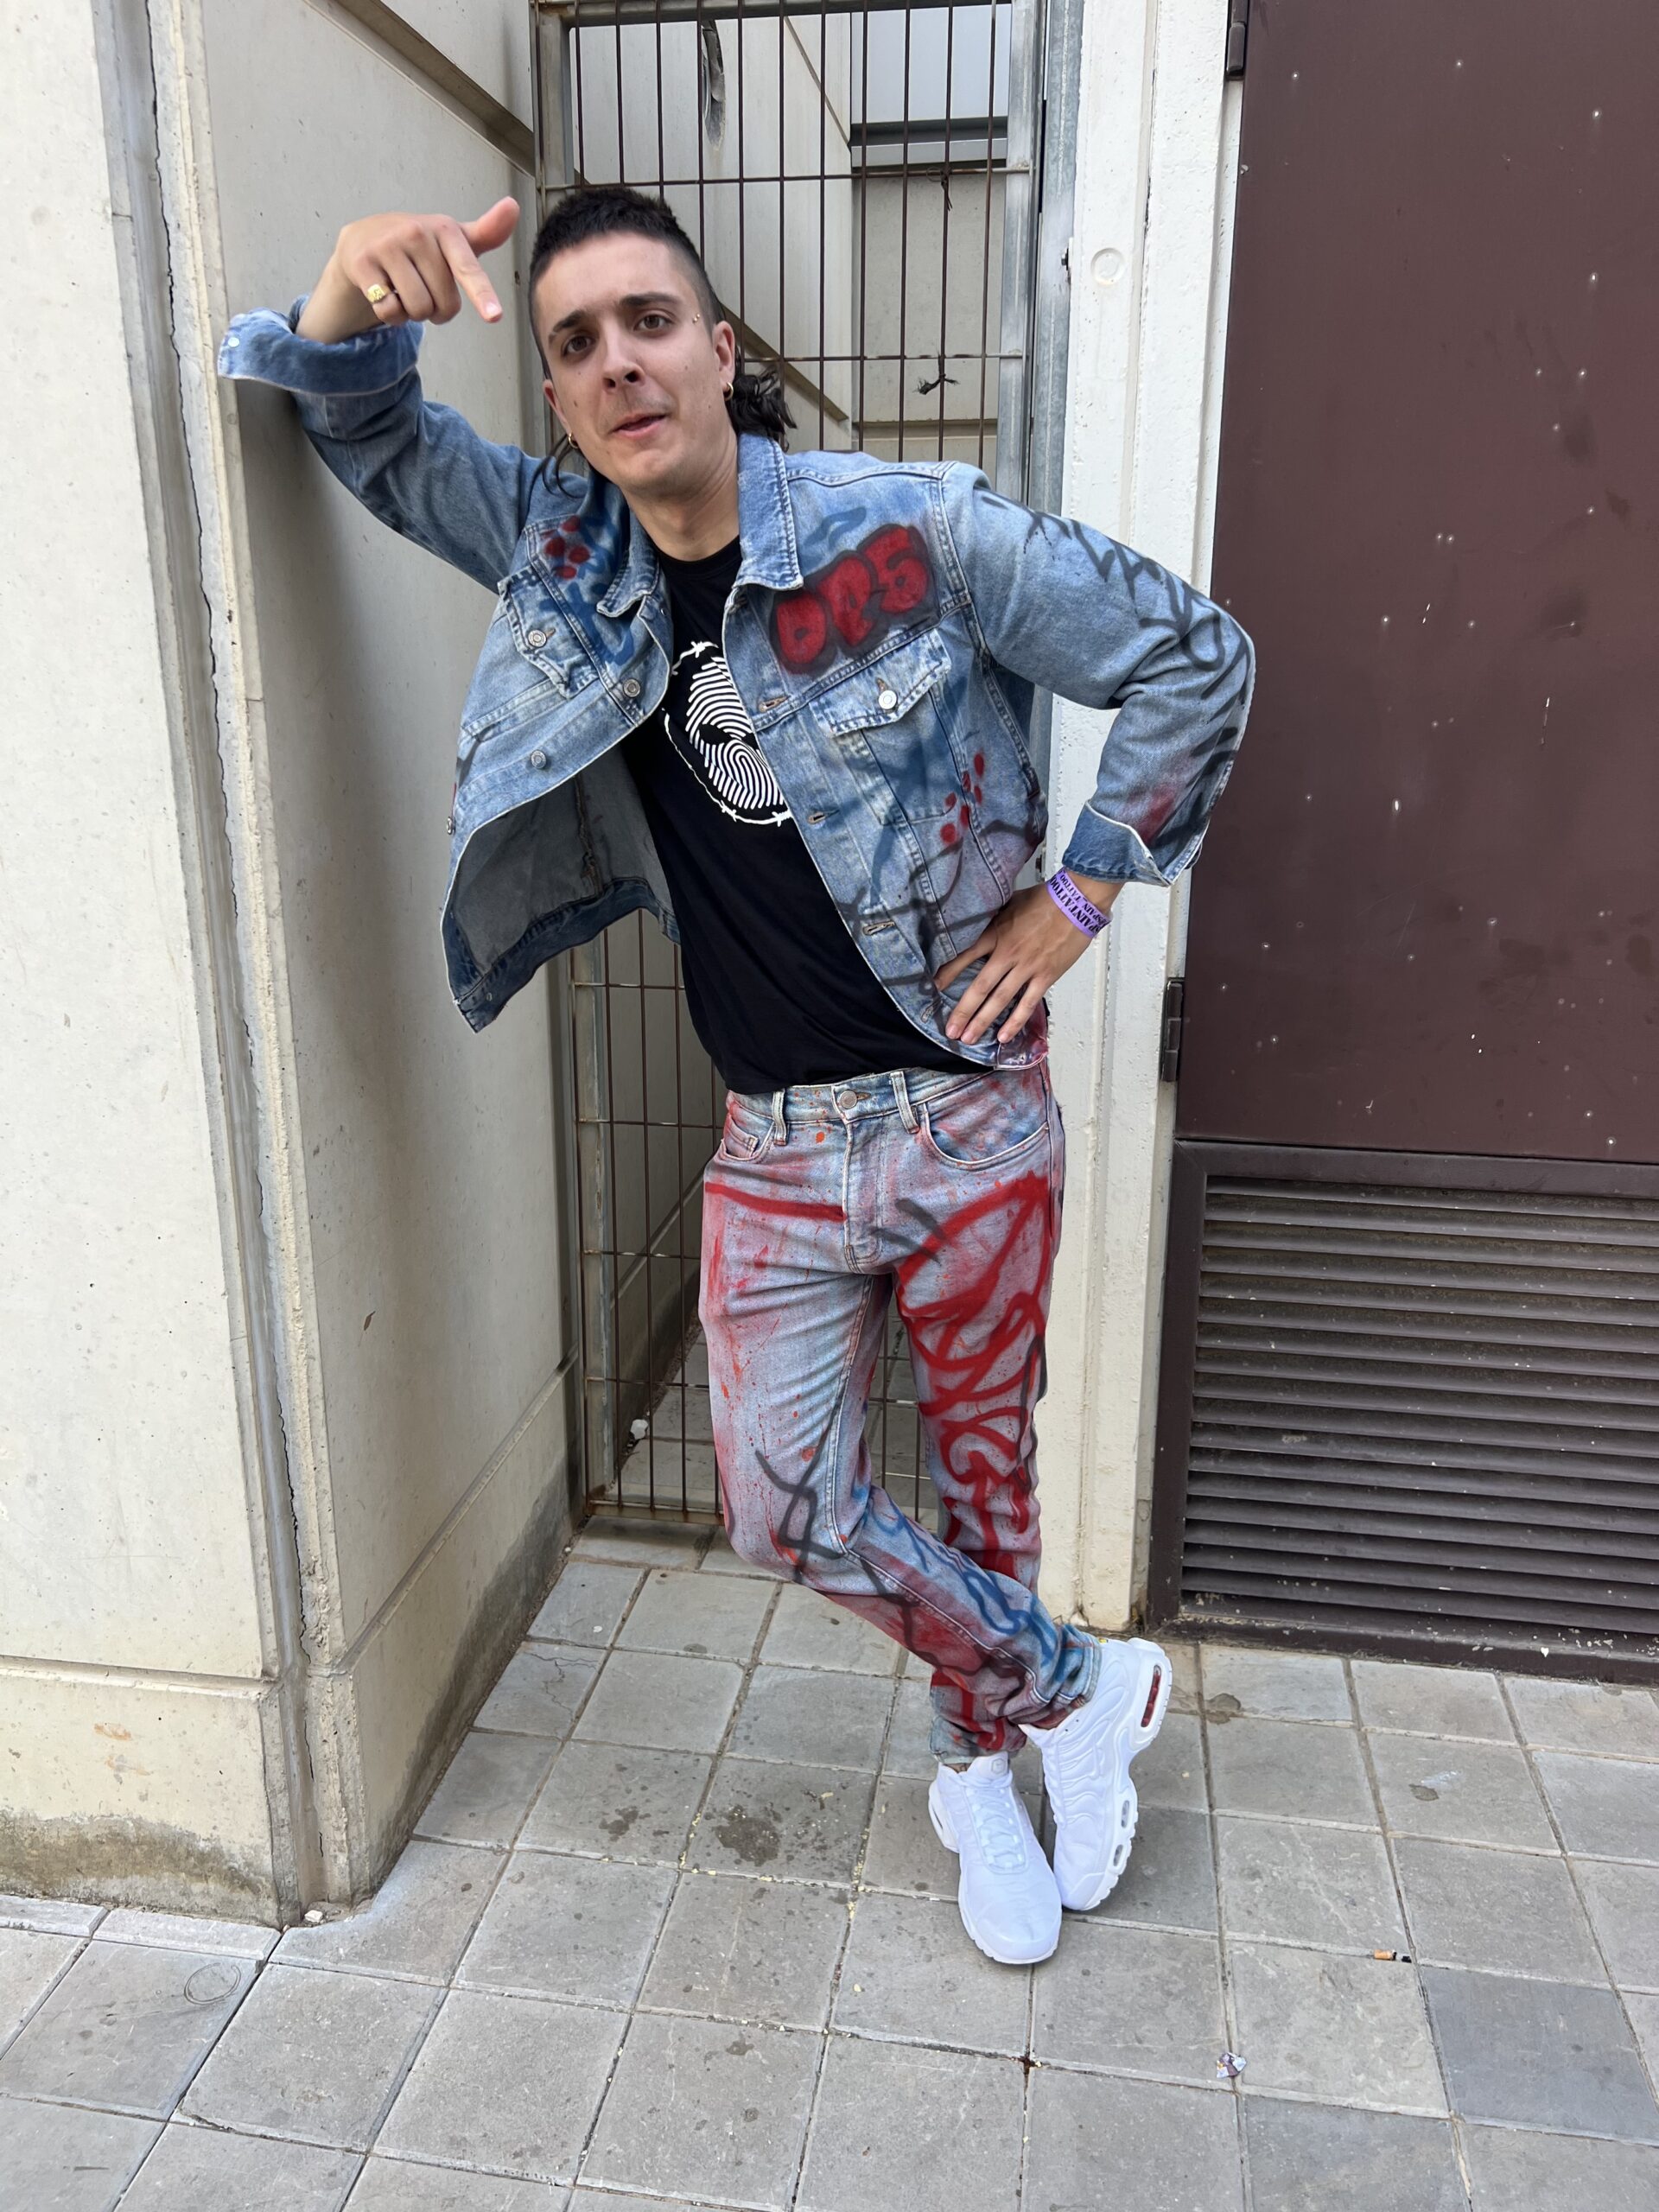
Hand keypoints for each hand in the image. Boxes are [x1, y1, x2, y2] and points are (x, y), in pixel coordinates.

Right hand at [295, 198, 519, 343]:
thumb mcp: (453, 240)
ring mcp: (387, 246)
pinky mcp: (362, 263)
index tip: (494, 316)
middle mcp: (416, 233)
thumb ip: (486, 233)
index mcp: (445, 229)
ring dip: (413, 314)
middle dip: (438, 310)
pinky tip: (386, 293)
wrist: (364, 239)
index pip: (467, 268)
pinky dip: (391, 314)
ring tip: (405, 290)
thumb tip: (513, 206)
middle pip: (444, 304)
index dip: (482, 294)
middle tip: (425, 290)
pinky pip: (389, 311)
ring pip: (417, 310)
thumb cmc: (419, 246)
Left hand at [935, 874, 1118, 1045]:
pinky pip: (1027, 1003)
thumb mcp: (1010, 902)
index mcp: (996, 933)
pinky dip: (1015, 1021)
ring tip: (968, 1038)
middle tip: (950, 1030)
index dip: (948, 973)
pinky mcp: (1045, 976)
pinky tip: (1003, 1036)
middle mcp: (1007, 954)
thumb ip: (994, 917)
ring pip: (1000, 999)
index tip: (934, 989)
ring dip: (982, 1021)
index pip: (965, 956)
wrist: (1076, 901)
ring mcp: (1027, 967)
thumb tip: (978, 922)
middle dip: (963, 1011)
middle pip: (980, 987)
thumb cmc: (1045, 899)